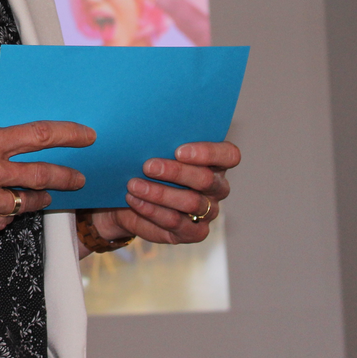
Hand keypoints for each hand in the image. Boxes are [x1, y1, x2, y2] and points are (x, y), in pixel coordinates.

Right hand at [0, 122, 92, 245]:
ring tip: (37, 198)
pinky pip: (1, 223)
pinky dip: (0, 218)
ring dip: (32, 201)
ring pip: (23, 203)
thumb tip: (13, 149)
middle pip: (42, 174)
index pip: (38, 135)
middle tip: (78, 178)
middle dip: (66, 176)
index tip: (86, 136)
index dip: (68, 135)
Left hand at [87, 141, 239, 245]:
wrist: (127, 198)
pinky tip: (134, 200)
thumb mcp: (152, 148)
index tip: (178, 150)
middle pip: (206, 179)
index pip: (229, 155)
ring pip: (191, 202)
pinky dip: (152, 211)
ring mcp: (208, 212)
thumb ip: (159, 139)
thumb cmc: (144, 165)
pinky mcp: (193, 232)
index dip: (208, 152)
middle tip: (147, 165)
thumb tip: (144, 125)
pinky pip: (176, 223)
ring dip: (159, 193)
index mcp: (215, 162)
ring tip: (133, 184)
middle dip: (175, 171)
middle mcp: (216, 187)